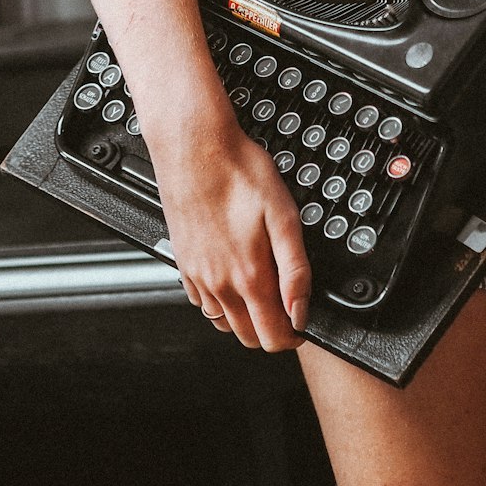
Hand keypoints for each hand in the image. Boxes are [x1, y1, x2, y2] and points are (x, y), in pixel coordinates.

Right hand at [151, 113, 311, 351]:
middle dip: (272, 329)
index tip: (303, 322)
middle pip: (248, 336)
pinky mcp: (183, 264)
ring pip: (224, 322)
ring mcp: (197, 276)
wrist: (195, 148)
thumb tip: (301, 311)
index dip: (293, 335)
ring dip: (247, 316)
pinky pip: (203, 302)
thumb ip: (294, 270)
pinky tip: (233, 277)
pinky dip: (221, 302)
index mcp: (247, 276)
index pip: (271, 336)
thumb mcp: (284, 216)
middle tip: (288, 304)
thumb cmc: (239, 173)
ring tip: (264, 287)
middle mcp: (219, 284)